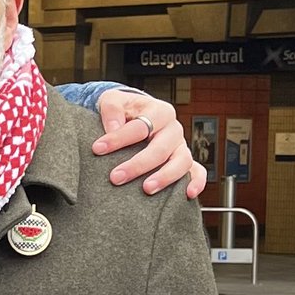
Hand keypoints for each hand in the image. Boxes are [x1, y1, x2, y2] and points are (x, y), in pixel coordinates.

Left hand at [92, 90, 206, 198]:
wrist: (133, 115)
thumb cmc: (123, 109)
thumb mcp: (112, 100)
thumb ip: (111, 109)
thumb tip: (112, 128)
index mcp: (160, 111)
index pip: (141, 126)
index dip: (118, 138)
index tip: (97, 148)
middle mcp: (173, 129)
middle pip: (160, 148)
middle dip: (138, 164)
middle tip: (115, 177)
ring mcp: (181, 146)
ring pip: (181, 162)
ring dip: (164, 177)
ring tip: (146, 189)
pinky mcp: (185, 161)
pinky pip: (197, 172)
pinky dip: (196, 182)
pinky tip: (188, 194)